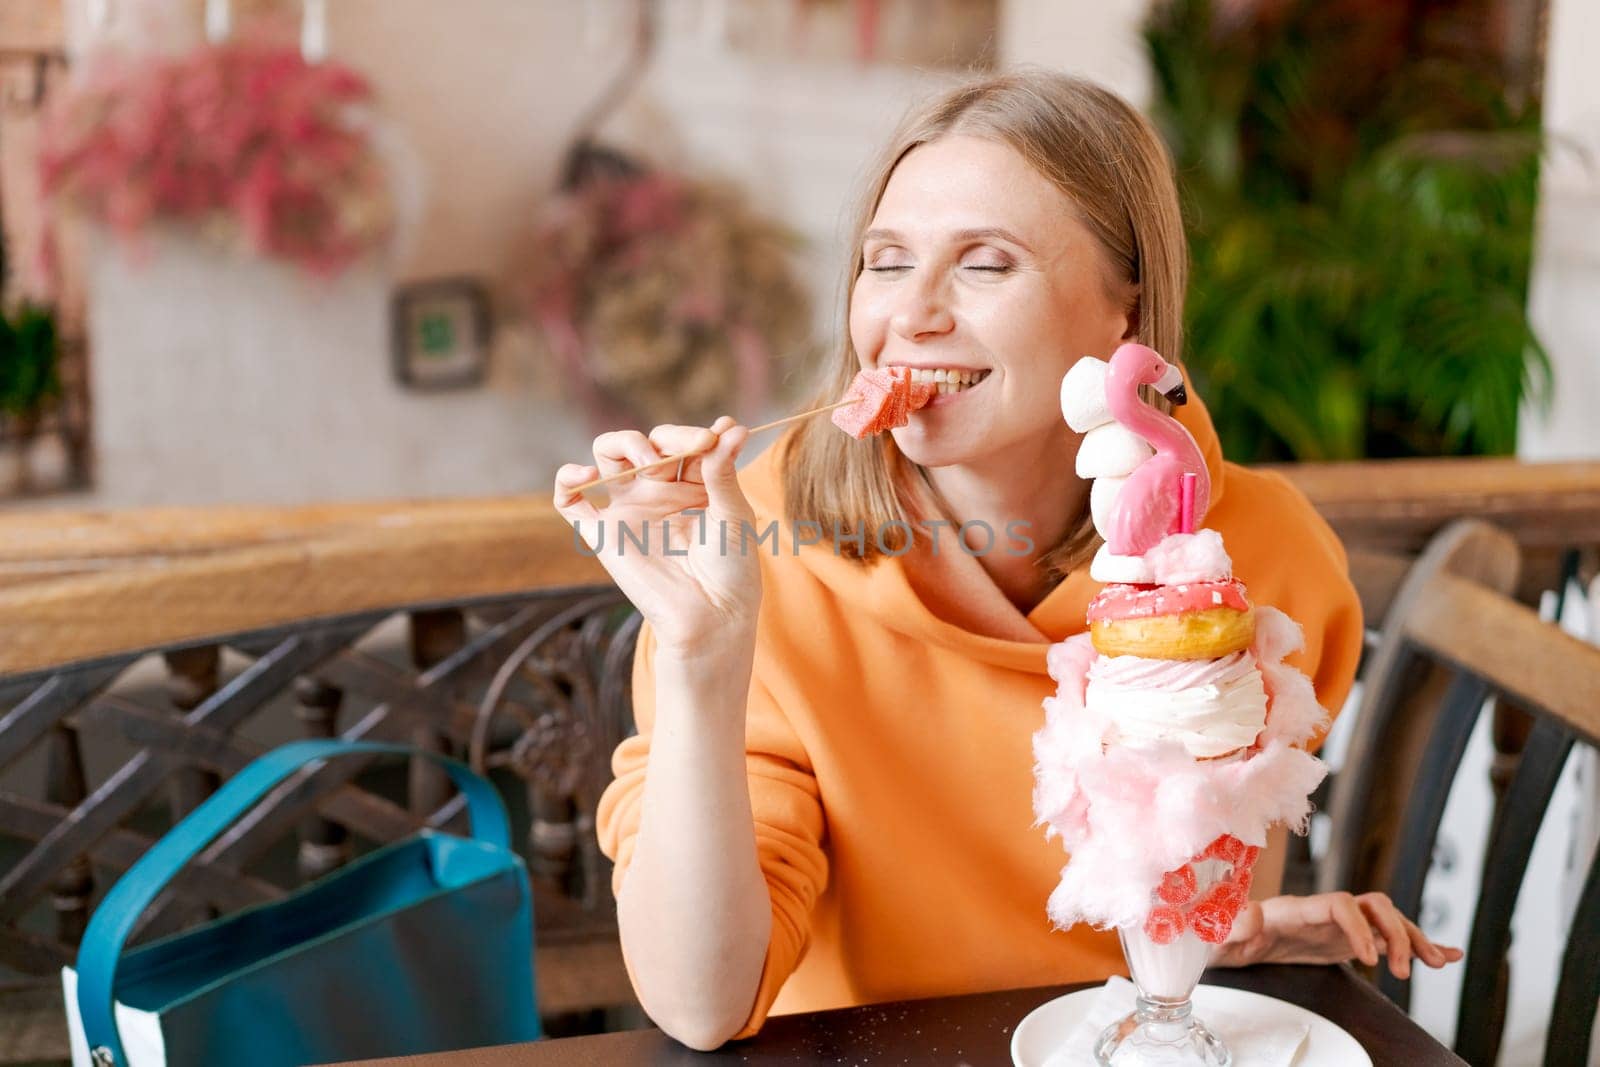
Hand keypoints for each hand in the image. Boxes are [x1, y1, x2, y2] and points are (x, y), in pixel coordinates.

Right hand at [553, 417, 760, 655]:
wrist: (713, 617)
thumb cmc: (731, 569)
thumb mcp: (733, 513)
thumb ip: (722, 469)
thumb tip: (732, 426)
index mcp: (691, 484)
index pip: (681, 441)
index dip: (692, 435)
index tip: (713, 439)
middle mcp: (657, 492)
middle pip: (645, 442)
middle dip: (666, 439)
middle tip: (690, 450)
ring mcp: (629, 510)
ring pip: (607, 456)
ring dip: (622, 443)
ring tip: (648, 463)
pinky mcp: (603, 533)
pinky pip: (570, 500)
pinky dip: (567, 479)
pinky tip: (584, 474)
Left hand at [1213, 892, 1463, 978]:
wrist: (1228, 941)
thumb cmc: (1224, 939)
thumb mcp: (1223, 938)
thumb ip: (1237, 925)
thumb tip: (1254, 913)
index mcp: (1297, 911)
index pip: (1340, 905)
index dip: (1358, 928)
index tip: (1367, 958)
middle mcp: (1324, 912)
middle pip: (1373, 906)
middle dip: (1396, 934)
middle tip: (1404, 971)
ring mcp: (1339, 925)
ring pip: (1387, 920)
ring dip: (1414, 938)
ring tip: (1438, 962)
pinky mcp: (1347, 940)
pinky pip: (1387, 939)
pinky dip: (1417, 944)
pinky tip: (1446, 955)